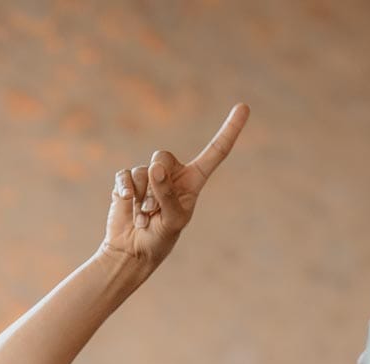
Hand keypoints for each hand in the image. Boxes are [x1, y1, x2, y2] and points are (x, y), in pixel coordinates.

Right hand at [99, 104, 248, 273]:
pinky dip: (126, 190)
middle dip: (156, 184)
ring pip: (143, 171)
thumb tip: (155, 168)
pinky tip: (126, 204)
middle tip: (154, 209)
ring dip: (142, 198)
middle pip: (162, 157)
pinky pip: (125, 175)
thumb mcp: (172, 220)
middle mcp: (172, 174)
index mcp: (193, 181)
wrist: (132, 251)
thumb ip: (167, 194)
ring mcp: (148, 177)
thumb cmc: (160, 238)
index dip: (229, 130)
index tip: (244, 106)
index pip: (215, 152)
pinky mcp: (127, 182)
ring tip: (144, 217)